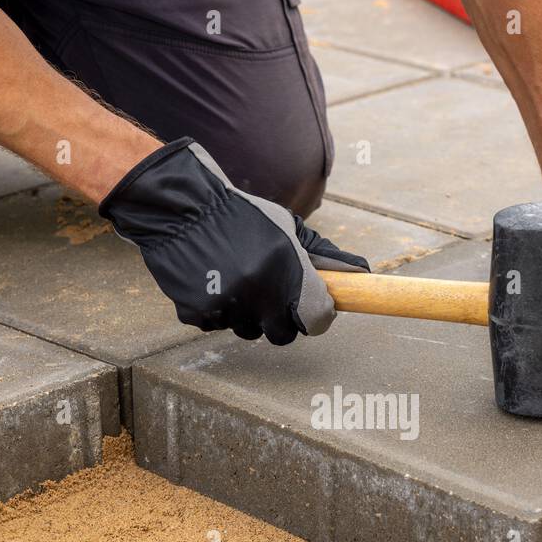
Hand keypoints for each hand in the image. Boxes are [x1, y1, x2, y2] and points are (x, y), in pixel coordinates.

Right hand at [99, 138, 368, 344]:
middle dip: (279, 319)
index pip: (317, 320)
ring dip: (247, 314)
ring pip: (248, 330)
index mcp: (288, 270)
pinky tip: (211, 280)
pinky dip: (216, 309)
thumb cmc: (240, 214)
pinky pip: (217, 325)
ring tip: (235, 278)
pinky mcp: (197, 313)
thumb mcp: (287, 227)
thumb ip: (323, 255)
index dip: (316, 316)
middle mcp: (260, 293)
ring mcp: (228, 306)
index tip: (309, 308)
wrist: (181, 207)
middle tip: (269, 294)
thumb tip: (360, 272)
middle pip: (282, 334)